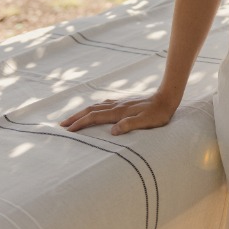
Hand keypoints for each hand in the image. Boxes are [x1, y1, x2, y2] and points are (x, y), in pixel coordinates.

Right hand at [60, 92, 175, 135]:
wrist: (167, 97)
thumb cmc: (158, 113)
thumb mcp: (147, 121)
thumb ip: (130, 125)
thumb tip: (113, 131)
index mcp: (119, 112)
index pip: (95, 118)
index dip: (81, 124)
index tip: (67, 130)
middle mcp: (117, 106)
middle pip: (91, 110)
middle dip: (76, 117)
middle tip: (61, 125)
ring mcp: (119, 103)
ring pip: (96, 107)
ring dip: (83, 112)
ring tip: (72, 119)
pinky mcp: (124, 103)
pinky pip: (103, 105)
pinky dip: (93, 108)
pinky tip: (94, 110)